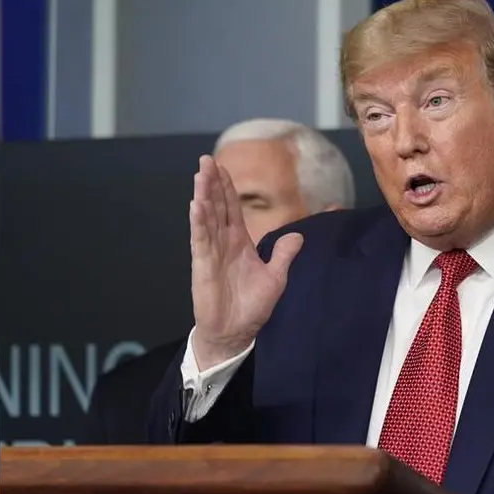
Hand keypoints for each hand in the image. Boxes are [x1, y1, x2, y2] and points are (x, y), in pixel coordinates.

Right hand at [188, 155, 302, 368]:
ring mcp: (211, 253)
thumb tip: (298, 235)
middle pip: (217, 207)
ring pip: (207, 218)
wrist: (236, 332)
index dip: (228, 188)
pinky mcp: (203, 266)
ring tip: (200, 174)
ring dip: (203, 195)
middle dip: (212, 183)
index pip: (233, 209)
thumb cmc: (252, 306)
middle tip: (206, 160)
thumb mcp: (276, 277)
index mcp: (240, 243)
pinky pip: (201, 240)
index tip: (223, 167)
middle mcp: (223, 243)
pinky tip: (196, 204)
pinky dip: (199, 222)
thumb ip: (284, 255)